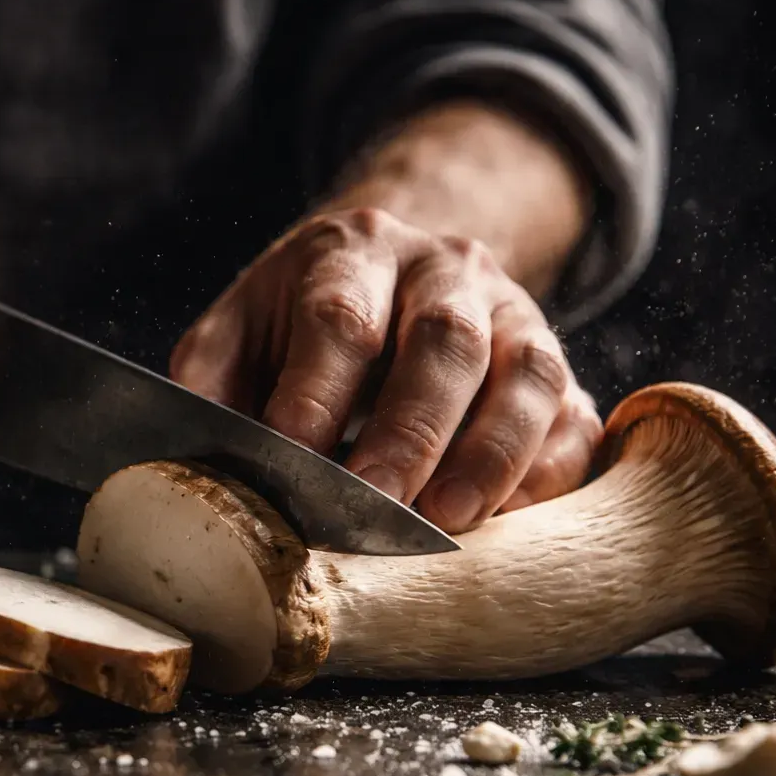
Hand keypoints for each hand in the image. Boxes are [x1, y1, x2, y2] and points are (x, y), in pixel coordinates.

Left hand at [169, 208, 601, 533]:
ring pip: (527, 373)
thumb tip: (201, 457)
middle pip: (443, 342)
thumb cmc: (302, 324)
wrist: (397, 271)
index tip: (292, 456)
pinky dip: (550, 472)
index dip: (317, 390)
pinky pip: (574, 417)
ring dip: (492, 454)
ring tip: (451, 521)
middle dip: (410, 431)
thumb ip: (212, 380)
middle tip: (376, 505)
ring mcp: (513, 316)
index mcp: (353, 253)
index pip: (340, 315)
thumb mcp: (242, 327)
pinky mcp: (559, 370)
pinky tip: (513, 517)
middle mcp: (446, 271)